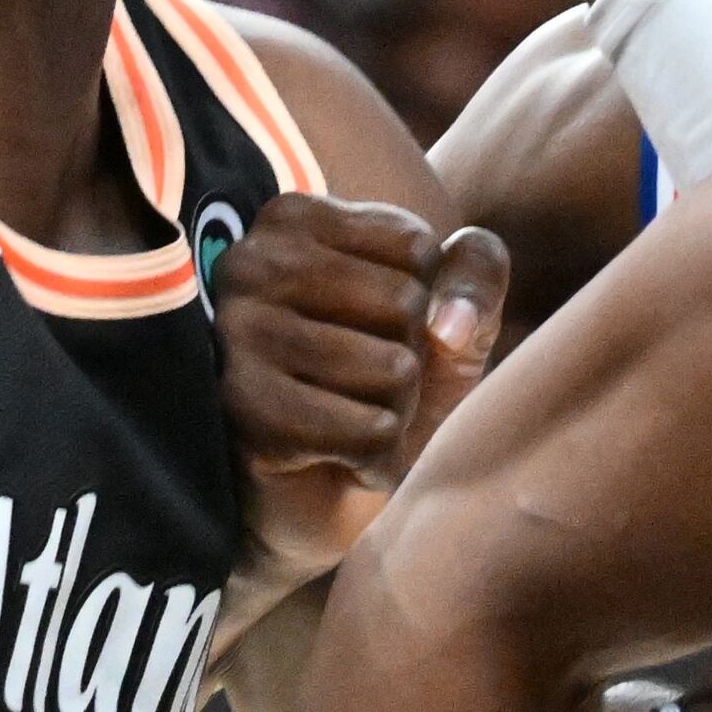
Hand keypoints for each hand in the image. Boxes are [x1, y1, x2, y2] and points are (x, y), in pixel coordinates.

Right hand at [212, 194, 508, 489]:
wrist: (322, 493)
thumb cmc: (384, 381)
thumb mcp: (451, 312)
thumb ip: (476, 274)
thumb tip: (450, 323)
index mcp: (292, 219)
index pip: (418, 249)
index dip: (428, 302)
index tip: (379, 329)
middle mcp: (249, 263)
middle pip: (404, 304)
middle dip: (411, 359)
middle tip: (366, 385)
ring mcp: (235, 335)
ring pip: (390, 369)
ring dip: (395, 410)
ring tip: (352, 416)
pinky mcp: (241, 410)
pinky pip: (367, 430)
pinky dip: (375, 454)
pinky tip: (340, 454)